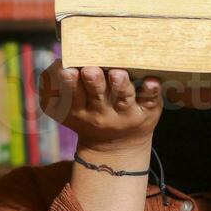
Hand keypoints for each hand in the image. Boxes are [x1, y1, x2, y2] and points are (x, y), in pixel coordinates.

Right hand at [39, 60, 161, 154]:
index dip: (69, 83)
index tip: (67, 70)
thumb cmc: (89, 113)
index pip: (72, 96)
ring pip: (123, 98)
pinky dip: (151, 91)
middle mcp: (102, 112)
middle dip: (93, 81)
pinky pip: (150, 100)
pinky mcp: (147, 110)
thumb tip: (58, 64)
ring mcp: (125, 112)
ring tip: (118, 74)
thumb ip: (61, 88)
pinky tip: (152, 82)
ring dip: (120, 85)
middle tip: (90, 70)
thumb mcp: (68, 109)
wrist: (117, 146)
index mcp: (79, 109)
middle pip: (97, 95)